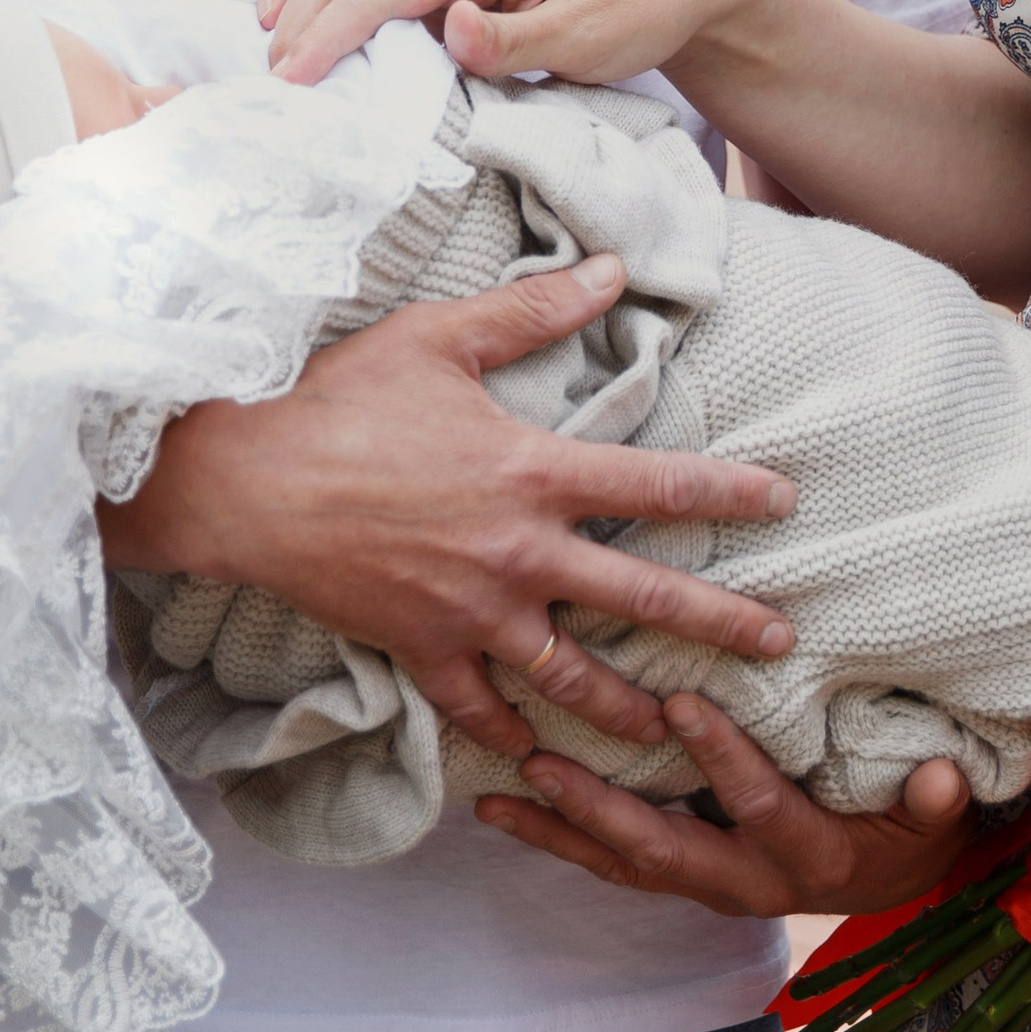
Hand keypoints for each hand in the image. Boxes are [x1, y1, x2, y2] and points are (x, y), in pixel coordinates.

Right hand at [97, 256, 797, 758]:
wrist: (246, 480)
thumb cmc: (340, 398)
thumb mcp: (441, 336)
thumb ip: (533, 308)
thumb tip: (612, 265)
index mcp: (532, 473)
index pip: (656, 488)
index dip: (729, 494)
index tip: (784, 503)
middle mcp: (517, 554)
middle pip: (641, 599)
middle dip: (720, 625)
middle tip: (780, 645)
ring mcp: (472, 613)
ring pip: (573, 677)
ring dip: (631, 708)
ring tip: (677, 730)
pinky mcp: (423, 651)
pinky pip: (479, 710)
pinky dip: (512, 740)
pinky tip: (541, 765)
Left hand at [473, 689, 975, 914]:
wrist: (888, 882)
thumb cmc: (906, 830)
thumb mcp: (931, 818)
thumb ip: (932, 800)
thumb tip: (940, 778)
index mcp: (807, 858)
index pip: (759, 806)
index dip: (724, 760)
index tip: (684, 702)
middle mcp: (746, 882)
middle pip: (662, 849)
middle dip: (599, 807)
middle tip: (545, 760)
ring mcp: (706, 885)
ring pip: (621, 862)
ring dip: (558, 830)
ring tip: (496, 796)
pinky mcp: (680, 877)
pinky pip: (611, 864)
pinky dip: (559, 839)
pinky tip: (505, 811)